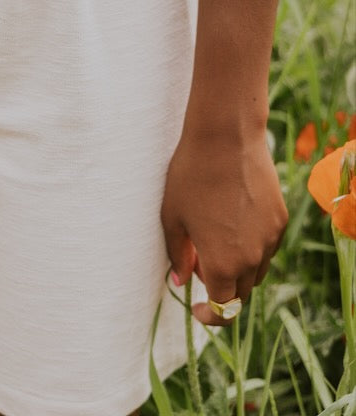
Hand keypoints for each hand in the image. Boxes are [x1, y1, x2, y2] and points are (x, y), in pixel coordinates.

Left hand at [161, 124, 287, 325]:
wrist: (224, 137)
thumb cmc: (190, 174)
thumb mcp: (172, 216)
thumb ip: (177, 254)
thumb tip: (180, 281)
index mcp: (222, 264)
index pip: (223, 309)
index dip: (210, 315)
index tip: (197, 308)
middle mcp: (252, 258)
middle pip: (240, 292)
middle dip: (220, 287)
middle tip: (198, 261)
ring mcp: (270, 238)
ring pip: (257, 270)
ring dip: (238, 267)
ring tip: (214, 237)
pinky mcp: (280, 219)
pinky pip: (267, 245)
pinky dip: (252, 245)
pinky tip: (233, 219)